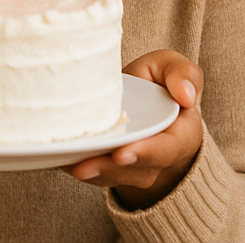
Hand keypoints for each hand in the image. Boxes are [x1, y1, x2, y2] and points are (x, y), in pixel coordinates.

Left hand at [62, 50, 202, 209]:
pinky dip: (75, 166)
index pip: (166, 149)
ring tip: (68, 163)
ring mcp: (131, 168)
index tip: (123, 152)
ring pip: (111, 176)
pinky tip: (58, 158)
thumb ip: (183, 73)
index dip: (145, 153)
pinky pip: (93, 172)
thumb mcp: (173, 68)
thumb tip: (186, 95)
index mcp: (180, 135)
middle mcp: (156, 159)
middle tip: (85, 166)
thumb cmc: (159, 83)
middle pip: (134, 170)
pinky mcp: (108, 167)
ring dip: (90, 172)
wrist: (143, 100)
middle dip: (108, 168)